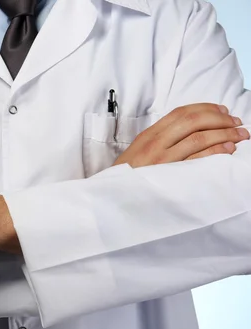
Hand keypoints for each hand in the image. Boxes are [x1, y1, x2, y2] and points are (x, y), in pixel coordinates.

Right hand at [113, 103, 248, 167]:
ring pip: (199, 138)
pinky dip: (216, 151)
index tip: (222, 112)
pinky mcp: (170, 175)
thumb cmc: (128, 176)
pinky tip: (227, 150)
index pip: (181, 113)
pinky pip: (198, 159)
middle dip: (220, 119)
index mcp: (149, 135)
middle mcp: (155, 144)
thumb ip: (159, 139)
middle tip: (237, 123)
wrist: (113, 196)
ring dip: (225, 134)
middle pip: (193, 121)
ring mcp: (163, 159)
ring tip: (239, 135)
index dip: (206, 108)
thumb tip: (189, 130)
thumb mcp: (139, 151)